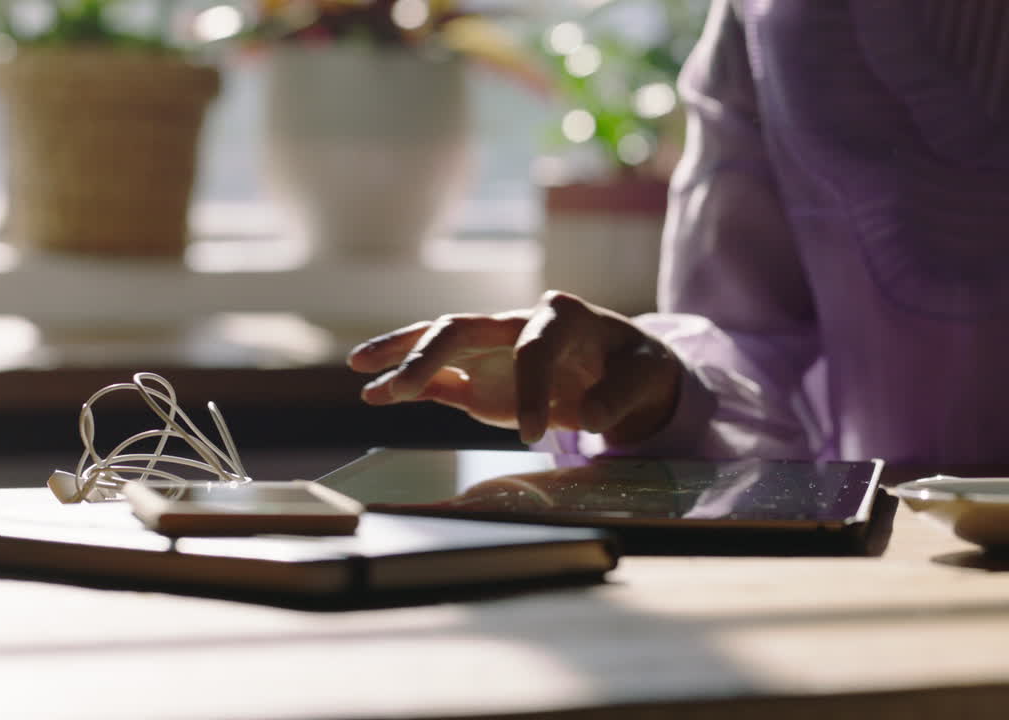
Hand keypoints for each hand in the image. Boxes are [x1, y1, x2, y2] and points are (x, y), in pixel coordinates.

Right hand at [348, 291, 681, 444]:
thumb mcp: (646, 378)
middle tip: (402, 386)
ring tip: (361, 372)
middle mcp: (519, 325)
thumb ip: (620, 396)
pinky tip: (378, 395)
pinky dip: (411, 386)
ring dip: (401, 356)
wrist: (629, 373)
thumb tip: (587, 415)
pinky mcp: (483, 379)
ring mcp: (496, 351)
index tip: (533, 435)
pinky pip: (442, 378)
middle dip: (429, 353)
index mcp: (563, 317)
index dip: (529, 388)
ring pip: (440, 343)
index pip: (533, 348)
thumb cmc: (637, 368)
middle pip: (465, 328)